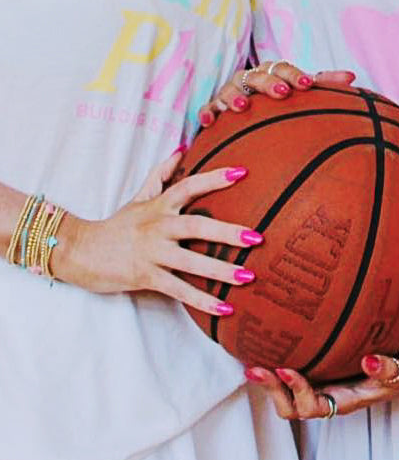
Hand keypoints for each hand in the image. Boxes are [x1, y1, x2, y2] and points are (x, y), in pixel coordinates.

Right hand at [52, 151, 263, 315]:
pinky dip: (201, 300)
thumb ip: (160, 176)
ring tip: (248, 277)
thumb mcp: (138, 198)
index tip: (243, 172)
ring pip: (190, 261)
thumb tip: (181, 150)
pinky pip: (178, 289)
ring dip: (220, 271)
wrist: (79, 251)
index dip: (215, 178)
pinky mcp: (145, 276)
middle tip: (257, 238)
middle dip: (228, 232)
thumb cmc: (115, 226)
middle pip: (197, 225)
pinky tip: (225, 309)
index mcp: (159, 207)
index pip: (189, 186)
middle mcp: (157, 227)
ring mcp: (152, 252)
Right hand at [197, 63, 355, 126]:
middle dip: (269, 83)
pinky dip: (207, 112)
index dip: (294, 74)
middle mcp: (249, 79)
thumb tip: (351, 76)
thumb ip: (323, 83)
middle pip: (257, 75)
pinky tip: (209, 121)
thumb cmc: (278, 98)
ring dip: (235, 97)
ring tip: (242, 107)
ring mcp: (229, 92)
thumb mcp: (298, 90)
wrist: (247, 109)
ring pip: (230, 90)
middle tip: (282, 93)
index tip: (307, 85)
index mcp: (271, 72)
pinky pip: (208, 109)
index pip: (283, 68)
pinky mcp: (213, 107)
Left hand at [245, 353, 398, 419]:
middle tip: (256, 368)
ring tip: (253, 363)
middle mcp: (330, 397)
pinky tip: (270, 347)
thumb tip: (369, 362)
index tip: (286, 368)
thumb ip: (388, 370)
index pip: (314, 406)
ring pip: (288, 398)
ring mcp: (324, 386)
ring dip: (270, 384)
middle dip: (272, 391)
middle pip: (292, 408)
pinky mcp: (322, 372)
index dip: (296, 391)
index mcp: (345, 401)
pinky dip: (279, 371)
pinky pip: (294, 378)